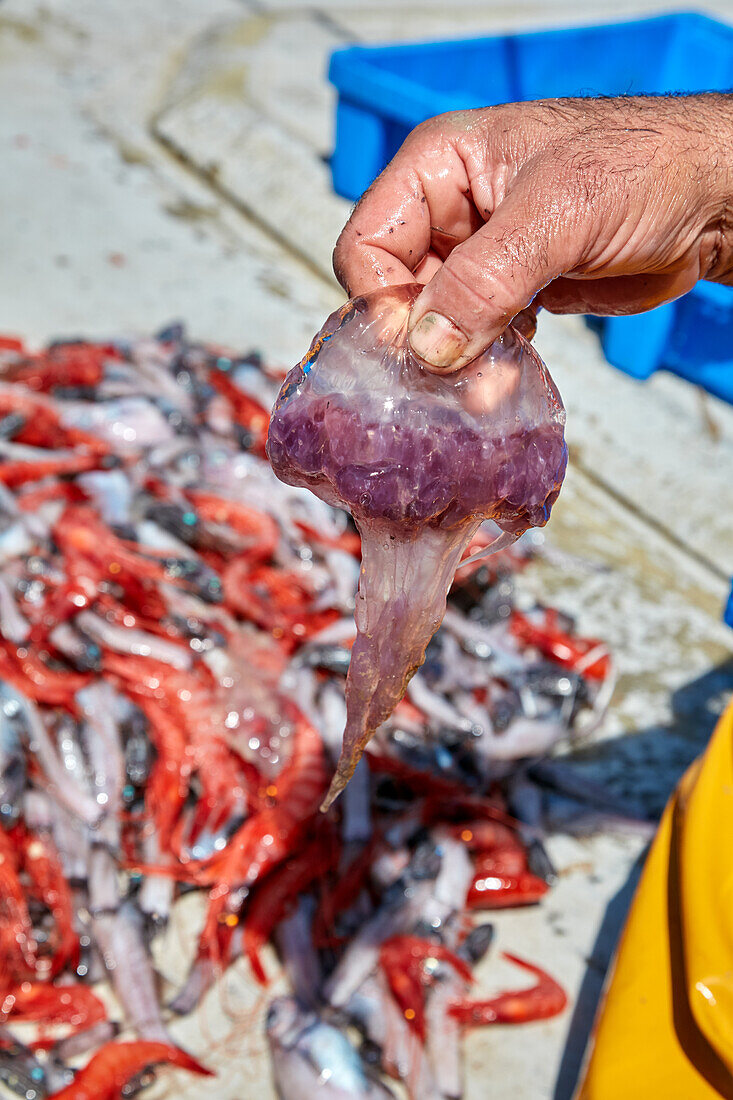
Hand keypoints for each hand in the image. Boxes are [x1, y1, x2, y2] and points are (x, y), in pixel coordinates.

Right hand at [333, 95, 732, 371]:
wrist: (710, 199)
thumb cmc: (642, 168)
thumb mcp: (556, 215)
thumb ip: (484, 281)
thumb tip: (427, 347)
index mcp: (439, 167)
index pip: (368, 243)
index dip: (381, 300)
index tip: (412, 346)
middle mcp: (450, 212)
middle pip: (395, 291)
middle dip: (420, 341)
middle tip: (450, 385)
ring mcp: (479, 255)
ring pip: (433, 322)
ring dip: (453, 361)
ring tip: (484, 389)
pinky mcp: (510, 292)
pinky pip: (473, 337)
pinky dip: (482, 364)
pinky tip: (505, 377)